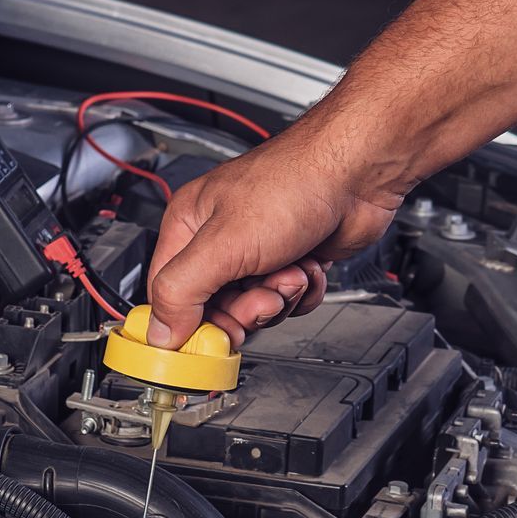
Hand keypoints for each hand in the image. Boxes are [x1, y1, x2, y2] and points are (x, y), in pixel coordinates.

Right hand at [146, 132, 401, 347]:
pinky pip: (289, 300)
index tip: (206, 342)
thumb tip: (159, 331)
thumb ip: (183, 289)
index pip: (169, 294)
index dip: (186, 323)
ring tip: (291, 270)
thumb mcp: (224, 244)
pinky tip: (309, 267)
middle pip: (217, 308)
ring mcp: (260, 252)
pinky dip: (304, 292)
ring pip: (257, 307)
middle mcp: (222, 240)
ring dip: (279, 297)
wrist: (357, 174)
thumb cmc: (294, 183)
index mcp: (190, 227)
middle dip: (246, 309)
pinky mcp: (293, 261)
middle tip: (263, 296)